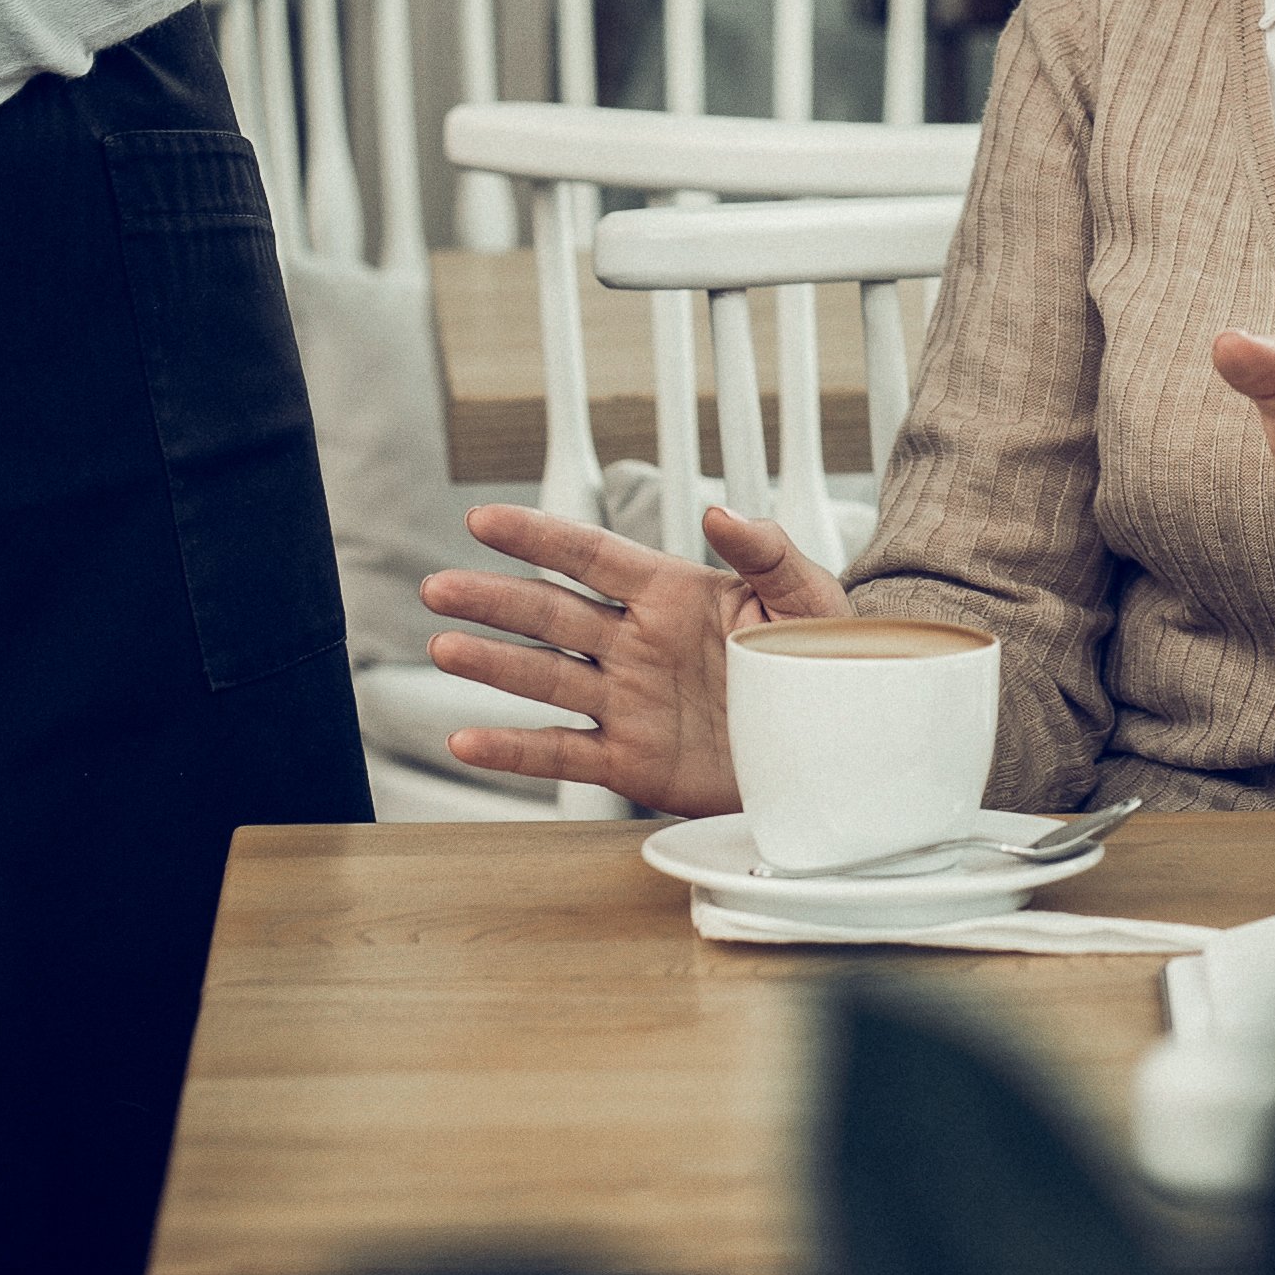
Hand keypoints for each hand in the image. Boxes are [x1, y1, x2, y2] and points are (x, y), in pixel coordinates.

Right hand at [414, 503, 847, 816]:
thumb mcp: (805, 598)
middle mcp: (637, 644)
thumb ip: (765, 552)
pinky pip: (562, 755)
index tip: (482, 519)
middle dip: (493, 600)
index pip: (591, 556)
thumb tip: (719, 511)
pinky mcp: (631, 763)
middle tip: (439, 588)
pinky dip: (513, 751)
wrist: (836, 745)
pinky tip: (468, 739)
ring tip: (443, 649)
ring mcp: (629, 703)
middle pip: (550, 614)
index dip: (537, 536)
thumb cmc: (823, 659)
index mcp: (673, 593)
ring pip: (545, 679)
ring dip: (493, 665)